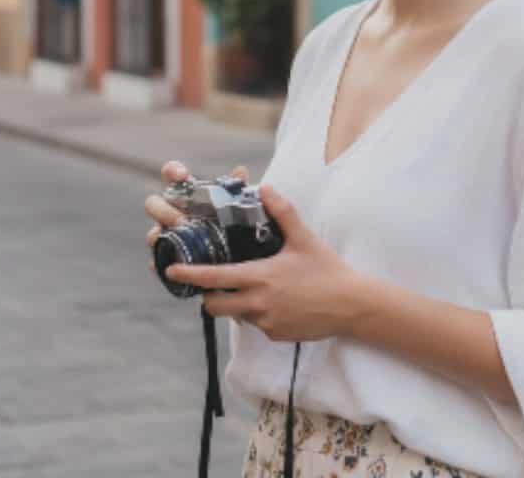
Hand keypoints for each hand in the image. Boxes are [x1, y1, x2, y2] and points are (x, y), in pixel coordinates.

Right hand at [145, 161, 248, 261]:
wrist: (231, 253)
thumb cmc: (226, 221)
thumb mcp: (233, 204)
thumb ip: (235, 187)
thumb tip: (240, 171)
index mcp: (183, 193)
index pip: (170, 173)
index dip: (172, 170)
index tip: (183, 175)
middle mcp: (168, 212)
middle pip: (152, 204)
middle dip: (164, 210)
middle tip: (182, 220)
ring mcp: (164, 235)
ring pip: (152, 233)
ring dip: (160, 235)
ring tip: (177, 242)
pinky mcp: (166, 258)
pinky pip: (157, 260)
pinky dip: (161, 262)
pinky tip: (171, 265)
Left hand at [165, 185, 363, 342]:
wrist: (351, 306)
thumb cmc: (327, 270)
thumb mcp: (304, 238)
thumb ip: (282, 212)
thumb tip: (267, 187)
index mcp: (261, 278)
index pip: (216, 278)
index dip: (191, 274)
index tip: (171, 270)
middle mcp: (258, 304)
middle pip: (215, 305)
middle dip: (208, 295)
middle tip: (212, 281)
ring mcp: (266, 323)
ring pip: (236, 314)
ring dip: (235, 302)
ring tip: (251, 286)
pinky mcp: (275, 336)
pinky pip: (256, 324)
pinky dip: (257, 312)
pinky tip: (276, 300)